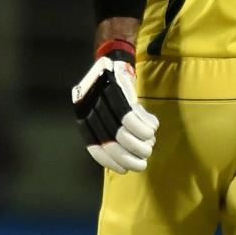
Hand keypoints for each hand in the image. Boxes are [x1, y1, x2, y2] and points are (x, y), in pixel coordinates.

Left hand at [72, 52, 158, 174]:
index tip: (124, 170)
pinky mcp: (121, 94)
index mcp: (84, 120)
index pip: (96, 148)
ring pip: (127, 135)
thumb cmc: (110, 95)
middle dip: (131, 156)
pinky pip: (137, 120)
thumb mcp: (103, 115)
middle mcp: (91, 112)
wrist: (113, 64)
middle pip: (114, 144)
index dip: (112, 162)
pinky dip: (147, 129)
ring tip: (149, 143)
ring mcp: (105, 103)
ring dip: (142, 143)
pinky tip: (152, 129)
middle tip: (143, 158)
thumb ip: (108, 135)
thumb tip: (121, 165)